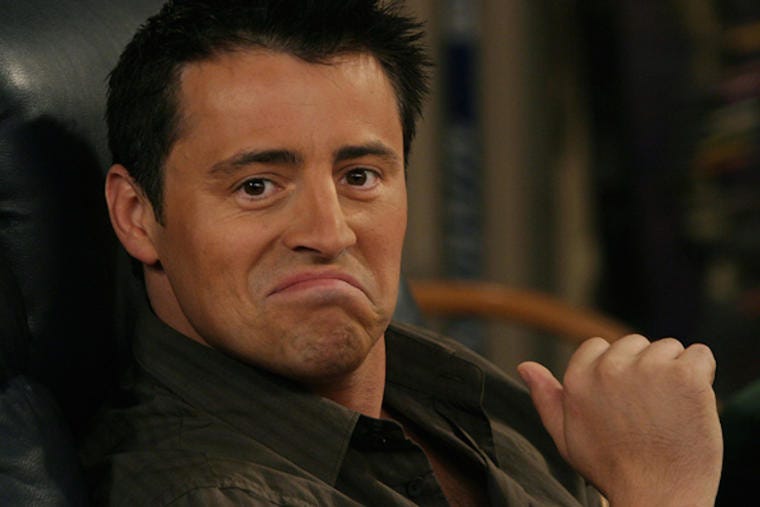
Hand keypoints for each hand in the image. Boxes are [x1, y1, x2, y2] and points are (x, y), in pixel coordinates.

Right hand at [518, 335, 721, 506]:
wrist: (657, 497)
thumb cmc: (613, 470)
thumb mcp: (567, 436)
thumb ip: (546, 397)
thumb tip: (525, 366)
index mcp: (579, 378)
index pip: (599, 346)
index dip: (617, 372)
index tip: (627, 402)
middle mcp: (609, 368)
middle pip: (635, 344)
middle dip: (646, 369)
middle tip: (650, 411)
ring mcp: (648, 369)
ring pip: (668, 348)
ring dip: (674, 373)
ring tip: (671, 411)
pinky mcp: (685, 376)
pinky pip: (700, 355)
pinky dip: (703, 375)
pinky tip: (693, 405)